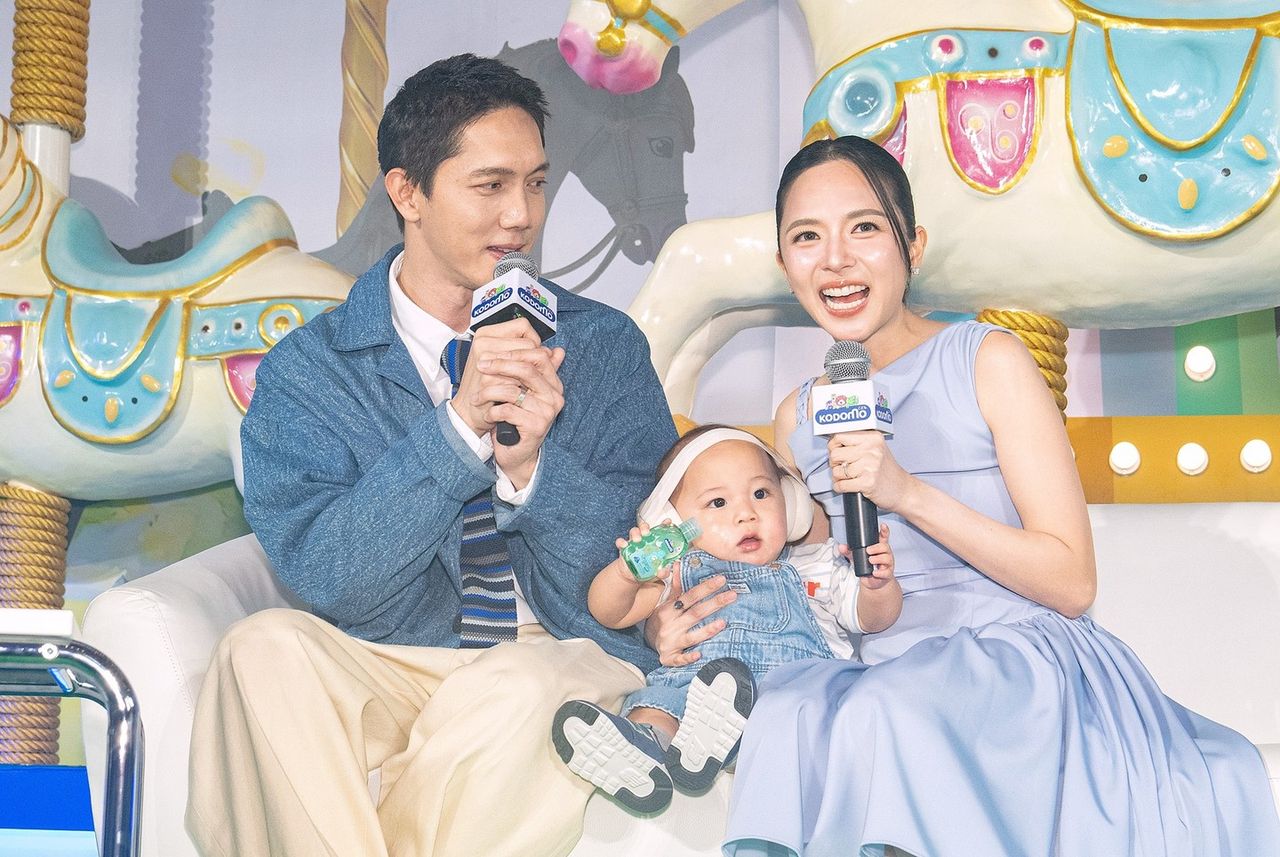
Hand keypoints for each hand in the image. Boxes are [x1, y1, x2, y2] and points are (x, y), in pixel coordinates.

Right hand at [451, 317, 541, 435]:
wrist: (469, 410)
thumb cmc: (488, 386)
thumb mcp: (510, 367)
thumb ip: (535, 358)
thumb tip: (559, 352)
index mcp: (486, 334)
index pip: (523, 325)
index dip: (534, 340)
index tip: (533, 356)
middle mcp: (483, 342)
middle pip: (528, 343)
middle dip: (535, 361)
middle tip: (530, 375)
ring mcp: (485, 360)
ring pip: (526, 361)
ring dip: (530, 376)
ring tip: (524, 385)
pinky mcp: (487, 379)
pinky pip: (518, 380)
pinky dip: (522, 389)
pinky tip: (519, 394)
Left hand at [480, 344, 565, 487]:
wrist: (516, 454)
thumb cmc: (516, 420)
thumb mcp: (521, 391)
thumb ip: (526, 368)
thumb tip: (528, 346)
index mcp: (553, 383)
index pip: (538, 355)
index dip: (513, 352)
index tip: (490, 355)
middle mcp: (554, 396)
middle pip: (527, 369)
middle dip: (500, 364)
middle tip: (481, 366)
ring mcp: (547, 412)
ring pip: (512, 390)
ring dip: (488, 392)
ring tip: (476, 397)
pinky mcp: (536, 427)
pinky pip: (508, 410)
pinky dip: (492, 412)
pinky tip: (487, 415)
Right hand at [612, 522, 670, 585]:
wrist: (632, 575)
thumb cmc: (648, 570)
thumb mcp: (657, 571)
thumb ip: (663, 572)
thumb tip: (663, 571)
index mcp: (655, 542)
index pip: (660, 530)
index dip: (664, 525)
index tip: (667, 522)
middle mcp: (644, 539)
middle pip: (645, 528)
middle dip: (645, 527)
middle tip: (647, 533)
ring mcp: (634, 542)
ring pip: (634, 532)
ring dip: (635, 533)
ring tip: (637, 540)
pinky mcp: (624, 548)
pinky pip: (621, 542)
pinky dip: (621, 542)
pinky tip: (624, 545)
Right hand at [643, 565, 736, 666]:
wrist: (648, 641)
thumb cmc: (662, 619)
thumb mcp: (665, 601)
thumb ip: (675, 585)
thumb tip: (677, 564)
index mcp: (669, 609)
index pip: (690, 596)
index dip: (705, 588)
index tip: (721, 580)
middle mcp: (670, 624)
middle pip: (695, 613)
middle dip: (714, 603)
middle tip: (732, 595)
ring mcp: (670, 641)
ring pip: (690, 636)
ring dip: (706, 630)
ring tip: (723, 623)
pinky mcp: (670, 657)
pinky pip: (679, 659)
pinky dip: (688, 657)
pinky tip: (699, 655)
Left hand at [827, 431, 911, 510]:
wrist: (903, 490)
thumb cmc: (887, 471)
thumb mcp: (876, 448)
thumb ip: (857, 442)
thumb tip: (832, 442)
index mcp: (873, 437)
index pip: (840, 436)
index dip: (833, 446)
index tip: (836, 451)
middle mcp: (872, 449)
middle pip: (835, 454)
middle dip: (835, 463)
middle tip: (842, 467)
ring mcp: (870, 466)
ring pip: (837, 471)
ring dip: (838, 477)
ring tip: (848, 477)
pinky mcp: (868, 482)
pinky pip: (841, 485)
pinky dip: (840, 488)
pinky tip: (847, 486)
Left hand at [839, 523, 894, 589]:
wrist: (872, 582)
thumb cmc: (866, 566)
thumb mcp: (856, 557)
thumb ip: (849, 551)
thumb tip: (841, 547)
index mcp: (879, 548)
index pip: (883, 537)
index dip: (884, 531)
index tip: (883, 525)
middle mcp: (885, 554)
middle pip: (885, 546)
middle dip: (877, 547)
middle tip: (868, 550)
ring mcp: (887, 564)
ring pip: (887, 558)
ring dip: (878, 558)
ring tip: (870, 560)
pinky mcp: (887, 574)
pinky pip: (886, 572)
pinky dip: (880, 572)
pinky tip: (874, 572)